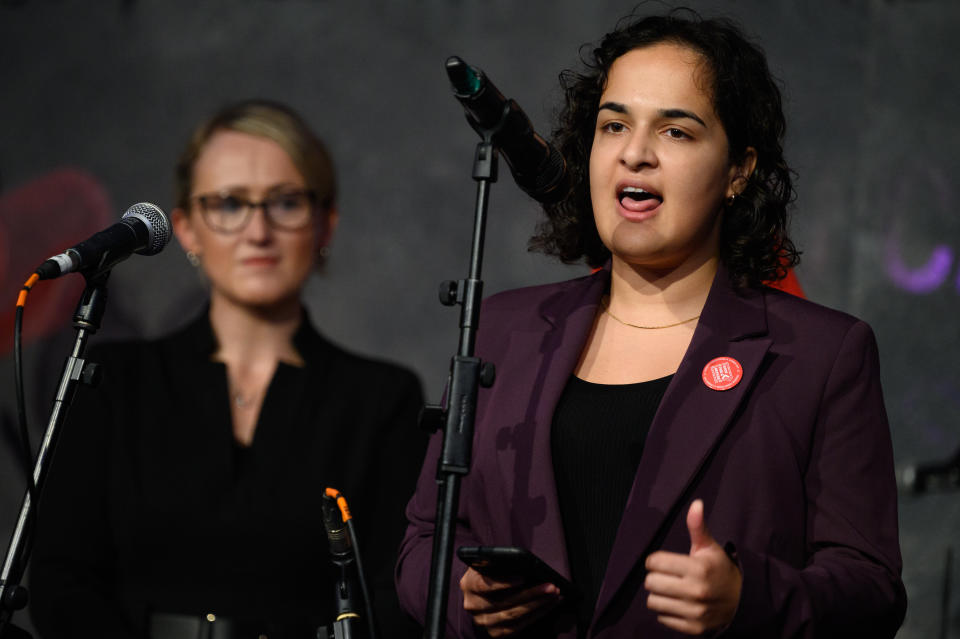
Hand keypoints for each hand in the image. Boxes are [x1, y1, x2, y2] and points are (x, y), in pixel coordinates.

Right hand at [460, 567, 561, 636]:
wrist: (481, 595)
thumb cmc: (489, 574)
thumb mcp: (487, 565)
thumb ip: (497, 565)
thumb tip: (521, 565)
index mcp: (468, 585)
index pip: (484, 585)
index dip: (503, 583)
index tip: (522, 578)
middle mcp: (473, 605)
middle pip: (504, 602)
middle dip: (531, 594)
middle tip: (550, 586)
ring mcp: (484, 621)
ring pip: (514, 615)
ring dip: (538, 605)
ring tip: (553, 595)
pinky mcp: (495, 632)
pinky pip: (519, 625)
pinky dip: (536, 614)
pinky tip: (548, 605)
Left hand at [644, 499, 741, 634]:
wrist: (741, 601)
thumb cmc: (719, 569)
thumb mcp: (709, 547)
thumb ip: (697, 526)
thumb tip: (696, 503)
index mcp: (698, 568)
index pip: (654, 562)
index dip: (655, 560)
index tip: (663, 561)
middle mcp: (696, 591)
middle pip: (650, 582)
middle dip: (655, 577)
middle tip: (667, 576)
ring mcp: (695, 612)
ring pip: (653, 601)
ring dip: (658, 595)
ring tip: (670, 590)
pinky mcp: (693, 627)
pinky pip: (662, 618)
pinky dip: (666, 611)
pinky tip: (678, 603)